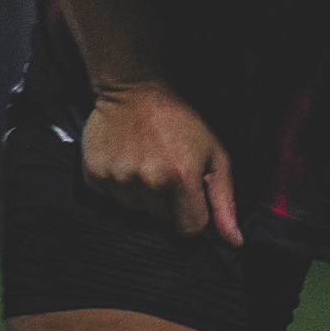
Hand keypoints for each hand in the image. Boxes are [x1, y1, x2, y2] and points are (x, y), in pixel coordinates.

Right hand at [81, 82, 243, 245]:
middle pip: (161, 221)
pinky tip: (126, 163)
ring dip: (143, 196)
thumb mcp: (213, 153)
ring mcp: (118, 178)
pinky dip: (119, 189)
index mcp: (181, 176)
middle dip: (167, 203)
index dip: (193, 215)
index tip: (189, 195)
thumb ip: (224, 200)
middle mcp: (148, 180)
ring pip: (136, 213)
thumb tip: (235, 242)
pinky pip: (110, 202)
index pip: (190, 230)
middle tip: (166, 169)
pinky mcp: (94, 175)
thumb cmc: (180, 120)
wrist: (134, 88)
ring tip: (145, 163)